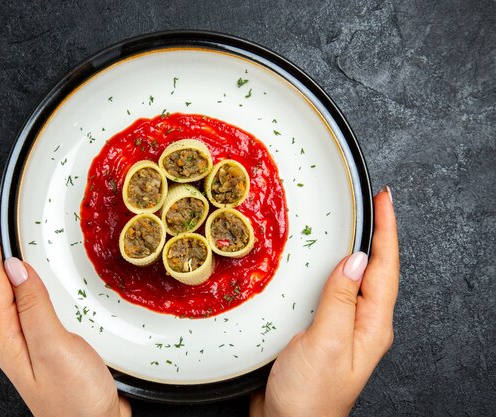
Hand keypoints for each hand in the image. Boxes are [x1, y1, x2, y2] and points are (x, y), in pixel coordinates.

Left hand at [0, 195, 130, 416]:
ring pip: (3, 287)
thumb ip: (34, 306)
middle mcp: (8, 335)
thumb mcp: (54, 347)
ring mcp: (23, 338)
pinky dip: (18, 274)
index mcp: (5, 335)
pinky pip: (21, 297)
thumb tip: (14, 267)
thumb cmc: (76, 399)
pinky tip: (24, 271)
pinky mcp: (40, 338)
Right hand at [250, 187, 398, 416]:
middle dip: (377, 235)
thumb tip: (355, 260)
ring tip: (349, 225)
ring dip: (352, 250)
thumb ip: (341, 300)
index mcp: (372, 325)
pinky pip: (330, 292)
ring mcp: (342, 328)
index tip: (385, 200)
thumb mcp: (327, 342)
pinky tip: (317, 265)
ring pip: (352, 279)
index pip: (385, 268)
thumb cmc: (310, 396)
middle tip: (370, 204)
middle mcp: (362, 324)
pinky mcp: (320, 331)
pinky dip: (327, 270)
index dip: (387, 231)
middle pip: (375, 270)